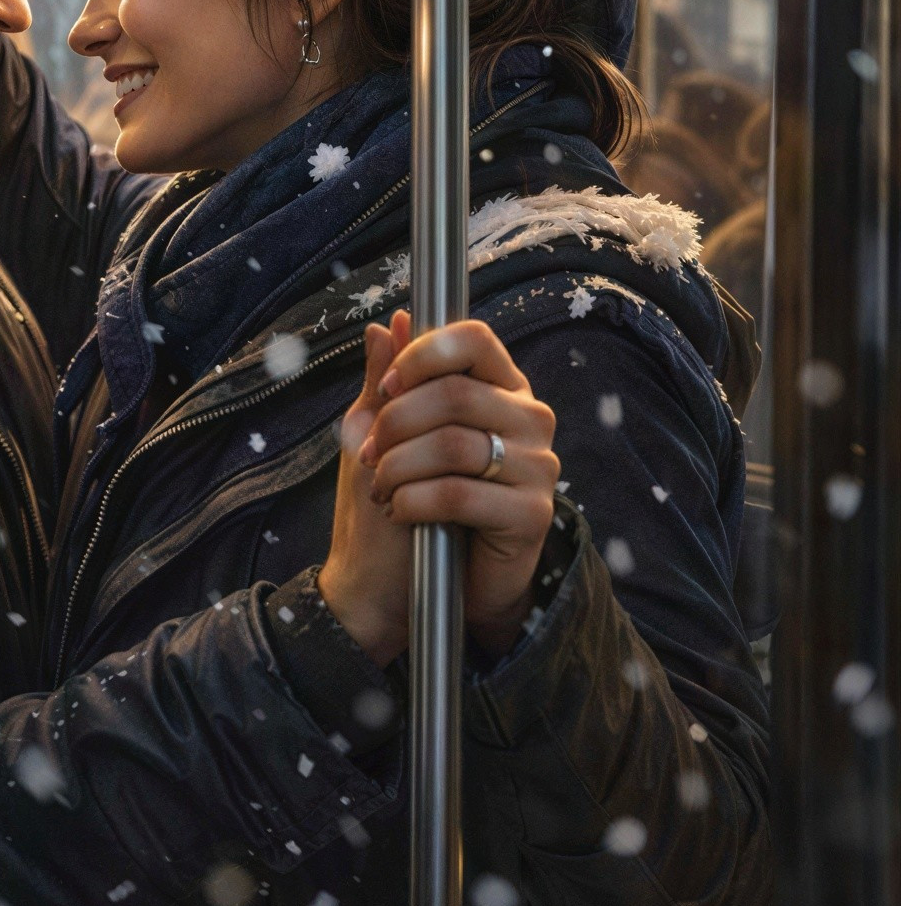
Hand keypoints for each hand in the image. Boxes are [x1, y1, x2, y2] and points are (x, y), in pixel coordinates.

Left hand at [320, 311, 560, 663]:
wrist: (418, 582)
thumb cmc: (405, 496)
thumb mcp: (384, 433)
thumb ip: (387, 379)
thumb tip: (388, 323)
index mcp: (498, 387)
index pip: (474, 338)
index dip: (422, 355)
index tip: (385, 389)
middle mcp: (529, 419)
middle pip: (456, 393)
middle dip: (394, 423)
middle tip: (368, 454)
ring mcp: (538, 466)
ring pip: (454, 444)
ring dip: (398, 467)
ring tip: (380, 487)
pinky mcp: (533, 515)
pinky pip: (460, 494)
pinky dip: (413, 501)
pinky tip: (399, 512)